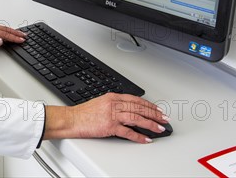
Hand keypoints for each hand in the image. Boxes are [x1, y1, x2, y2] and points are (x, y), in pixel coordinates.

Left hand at [0, 24, 26, 55]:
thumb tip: (0, 40)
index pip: (3, 34)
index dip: (13, 37)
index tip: (21, 39)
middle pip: (5, 29)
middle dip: (16, 32)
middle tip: (24, 35)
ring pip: (2, 28)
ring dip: (12, 31)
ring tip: (20, 34)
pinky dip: (6, 30)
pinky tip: (9, 32)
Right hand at [44, 93, 169, 142]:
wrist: (72, 119)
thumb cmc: (84, 113)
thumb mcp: (101, 102)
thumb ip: (115, 104)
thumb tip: (128, 109)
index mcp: (112, 97)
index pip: (136, 100)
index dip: (149, 105)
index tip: (158, 110)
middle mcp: (114, 104)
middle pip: (139, 108)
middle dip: (154, 114)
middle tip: (164, 119)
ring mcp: (112, 115)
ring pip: (136, 118)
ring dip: (150, 124)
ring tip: (159, 128)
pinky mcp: (109, 127)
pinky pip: (128, 132)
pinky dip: (138, 136)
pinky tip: (146, 139)